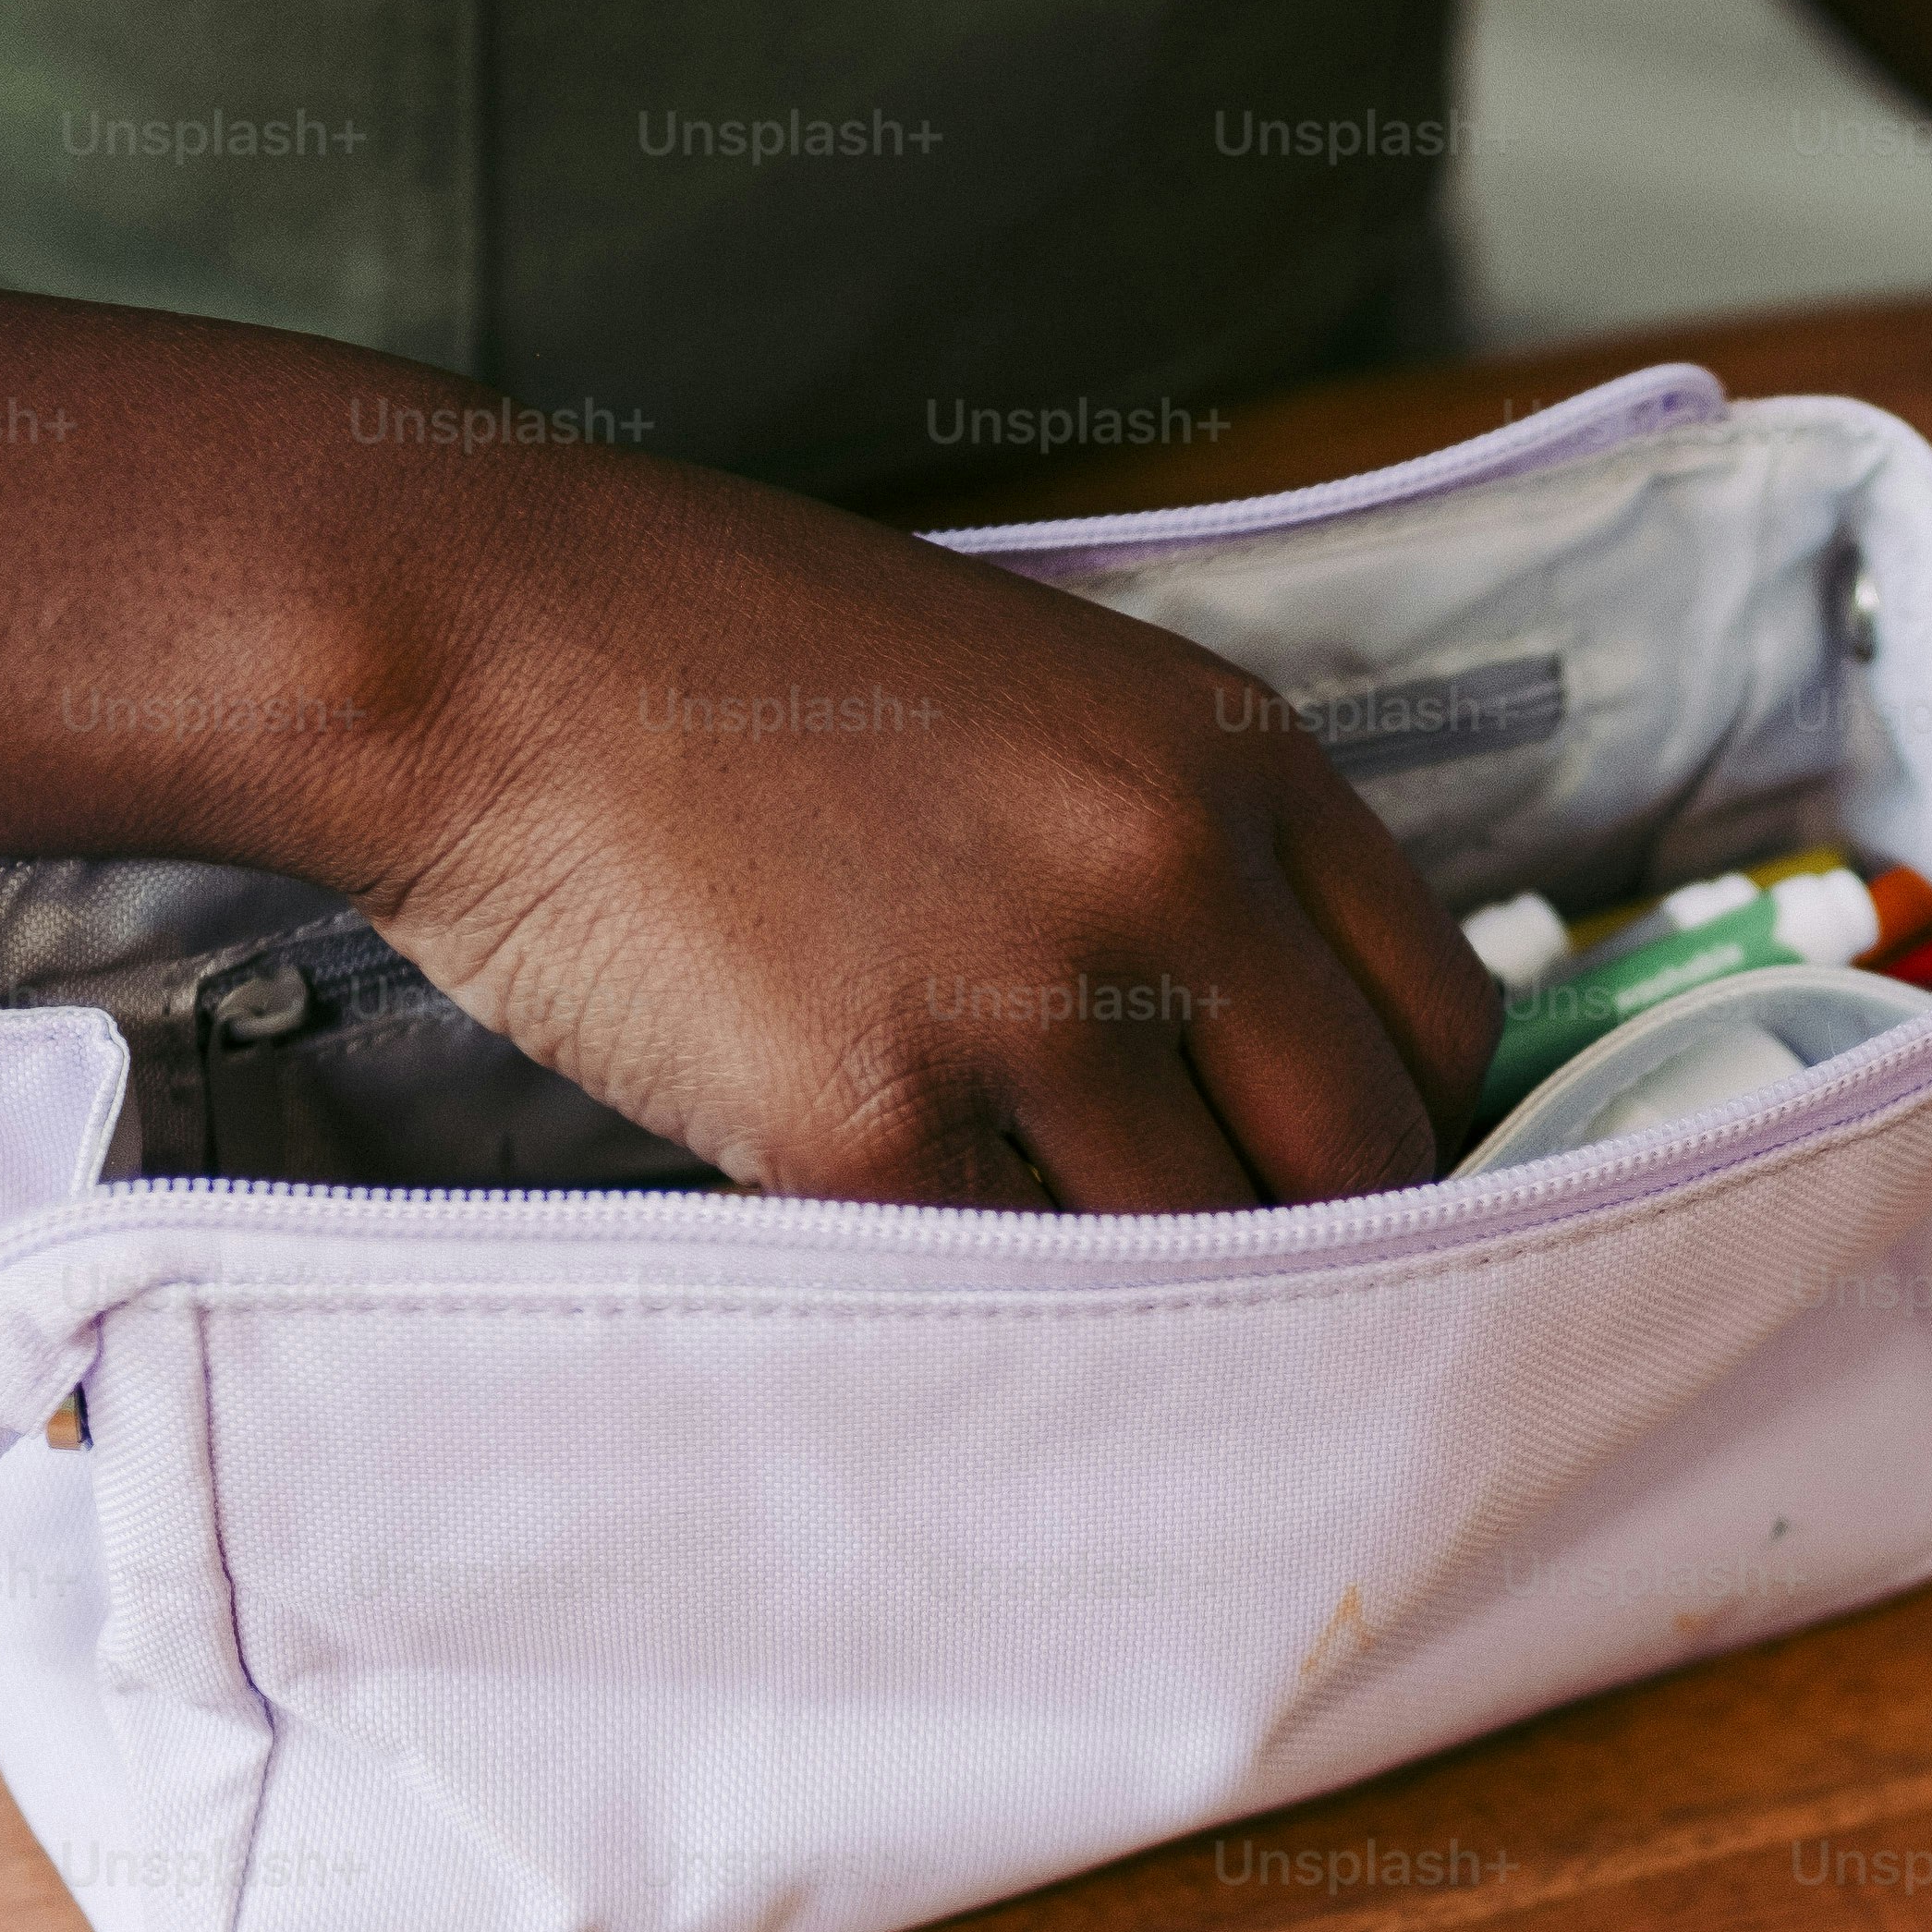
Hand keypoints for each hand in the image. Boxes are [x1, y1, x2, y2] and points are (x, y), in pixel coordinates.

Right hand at [363, 459, 1497, 1208]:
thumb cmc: (746, 674)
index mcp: (1235, 763)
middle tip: (1218, 1262)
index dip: (1412, 1128)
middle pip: (1365, 1162)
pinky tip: (903, 1228)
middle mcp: (1169, 875)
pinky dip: (976, 1291)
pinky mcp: (871, 1123)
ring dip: (1142, 1281)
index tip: (1347, 1181)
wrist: (485, 640)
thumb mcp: (1049, 700)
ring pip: (1199, 1252)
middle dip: (1313, 1237)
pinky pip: (1004, 1286)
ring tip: (1047, 1247)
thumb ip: (1200, 857)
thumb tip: (1308, 1068)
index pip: (1446, 1021)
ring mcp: (1026, 1003)